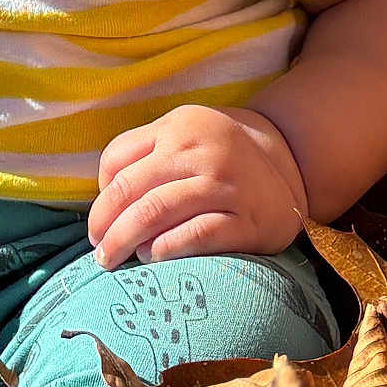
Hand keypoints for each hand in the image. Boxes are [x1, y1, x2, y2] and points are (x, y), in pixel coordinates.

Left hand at [86, 105, 309, 268]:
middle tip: (98, 250)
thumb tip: (104, 200)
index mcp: (179, 127)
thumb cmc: (219, 158)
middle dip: (105, 224)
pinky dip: (165, 248)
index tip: (98, 222)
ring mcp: (226, 185)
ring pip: (157, 211)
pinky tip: (151, 257)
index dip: (100, 195)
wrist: (289, 170)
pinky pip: (196, 235)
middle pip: (132, 188)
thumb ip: (144, 154)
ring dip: (125, 240)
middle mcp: (201, 151)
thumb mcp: (185, 137)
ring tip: (114, 259)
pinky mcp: (247, 220)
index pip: (118, 157)